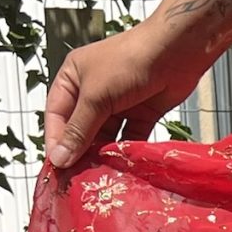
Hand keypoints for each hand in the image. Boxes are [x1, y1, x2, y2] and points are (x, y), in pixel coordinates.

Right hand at [42, 21, 209, 169]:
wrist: (175, 51)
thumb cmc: (128, 62)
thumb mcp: (96, 96)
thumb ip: (79, 129)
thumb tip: (59, 159)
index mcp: (73, 79)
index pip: (57, 115)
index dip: (56, 140)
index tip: (57, 168)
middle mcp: (93, 91)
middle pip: (81, 128)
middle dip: (80, 152)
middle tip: (77, 180)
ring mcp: (118, 104)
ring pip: (105, 136)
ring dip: (102, 155)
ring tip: (99, 179)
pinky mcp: (141, 114)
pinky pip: (129, 138)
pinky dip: (126, 152)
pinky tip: (123, 169)